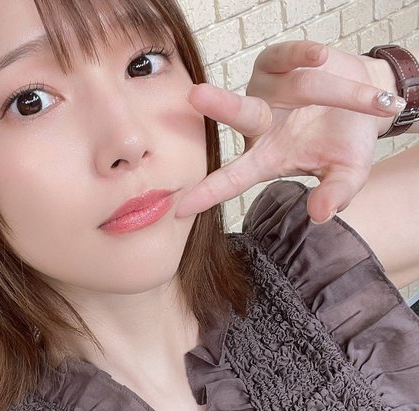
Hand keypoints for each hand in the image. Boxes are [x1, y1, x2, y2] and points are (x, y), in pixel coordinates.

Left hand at [176, 40, 406, 223]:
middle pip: (238, 116)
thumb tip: (321, 215)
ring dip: (325, 91)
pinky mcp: (279, 62)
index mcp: (266, 158)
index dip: (209, 193)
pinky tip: (320, 57)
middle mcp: (258, 124)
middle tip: (196, 95)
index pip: (232, 179)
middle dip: (219, 106)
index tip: (180, 208)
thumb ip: (335, 193)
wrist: (370, 99)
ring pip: (282, 86)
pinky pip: (287, 54)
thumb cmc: (346, 143)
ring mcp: (266, 91)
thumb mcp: (347, 173)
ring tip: (362, 100)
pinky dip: (305, 54)